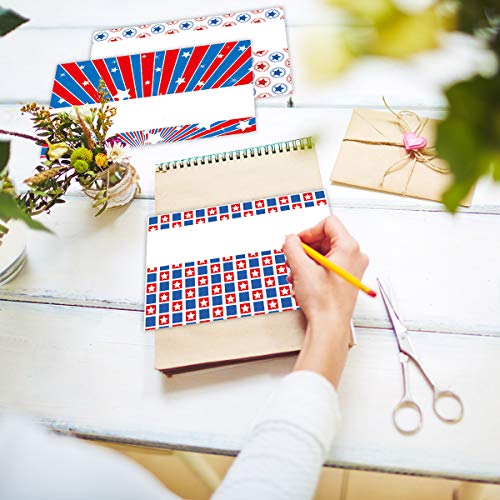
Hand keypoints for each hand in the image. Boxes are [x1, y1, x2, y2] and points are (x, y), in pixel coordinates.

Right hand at [282, 215, 368, 386]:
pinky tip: (302, 282)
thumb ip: (292, 246)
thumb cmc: (323, 302)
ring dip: (306, 261)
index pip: (328, 223)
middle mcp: (354, 256)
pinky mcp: (346, 278)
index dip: (308, 231)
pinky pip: (326, 265)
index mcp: (349, 248)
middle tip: (293, 259)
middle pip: (325, 238)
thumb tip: (290, 239)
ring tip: (296, 275)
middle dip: (305, 249)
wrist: (329, 327)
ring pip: (324, 253)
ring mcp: (351, 268)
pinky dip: (312, 270)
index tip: (297, 243)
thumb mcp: (301, 268)